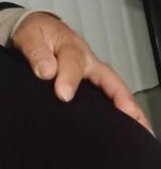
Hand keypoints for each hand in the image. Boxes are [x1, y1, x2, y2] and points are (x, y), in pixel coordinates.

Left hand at [12, 11, 152, 132]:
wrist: (36, 34)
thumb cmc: (35, 34)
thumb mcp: (29, 37)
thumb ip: (36, 52)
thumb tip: (46, 71)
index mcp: (72, 47)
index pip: (74, 63)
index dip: (69, 79)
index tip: (62, 95)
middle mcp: (89, 62)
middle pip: (112, 82)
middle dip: (124, 102)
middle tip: (133, 123)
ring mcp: (92, 75)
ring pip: (115, 93)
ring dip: (128, 112)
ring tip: (139, 134)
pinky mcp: (90, 86)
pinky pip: (107, 100)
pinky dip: (118, 115)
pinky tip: (123, 132)